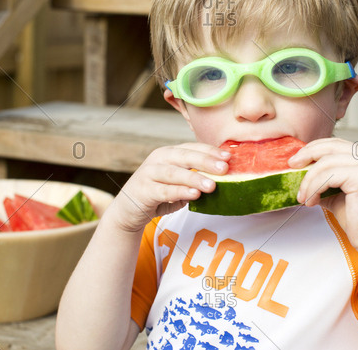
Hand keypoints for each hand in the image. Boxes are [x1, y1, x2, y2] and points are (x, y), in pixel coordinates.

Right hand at [108, 143, 229, 232]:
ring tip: (212, 185)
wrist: (128, 210)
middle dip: (206, 161)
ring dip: (194, 178)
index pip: (192, 147)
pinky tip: (194, 195)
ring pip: (174, 173)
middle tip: (224, 167)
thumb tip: (224, 179)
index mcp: (170, 153)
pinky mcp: (143, 190)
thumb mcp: (179, 184)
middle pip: (184, 156)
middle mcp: (159, 159)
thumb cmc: (159, 193)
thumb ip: (196, 179)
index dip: (210, 151)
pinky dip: (180, 192)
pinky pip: (164, 190)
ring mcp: (149, 173)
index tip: (229, 156)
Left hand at [288, 138, 357, 256]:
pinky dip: (314, 187)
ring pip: (325, 162)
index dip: (313, 149)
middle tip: (291, 167)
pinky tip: (311, 201)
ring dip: (309, 180)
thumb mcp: (337, 192)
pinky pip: (328, 175)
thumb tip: (299, 169)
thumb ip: (324, 178)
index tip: (296, 161)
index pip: (335, 144)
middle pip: (330, 146)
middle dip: (306, 155)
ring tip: (303, 197)